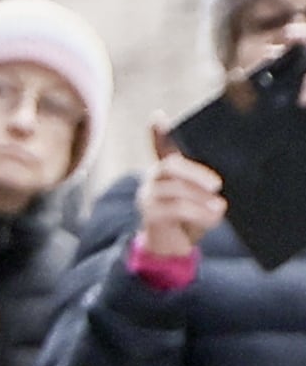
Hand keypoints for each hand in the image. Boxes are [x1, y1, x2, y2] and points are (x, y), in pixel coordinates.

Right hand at [144, 123, 233, 261]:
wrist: (171, 249)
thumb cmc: (189, 219)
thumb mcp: (200, 199)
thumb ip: (204, 185)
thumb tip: (218, 184)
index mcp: (166, 172)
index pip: (160, 148)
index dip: (158, 133)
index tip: (158, 116)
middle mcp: (152, 180)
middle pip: (169, 166)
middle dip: (195, 174)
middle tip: (217, 185)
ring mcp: (148, 197)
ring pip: (174, 189)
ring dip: (200, 198)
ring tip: (218, 208)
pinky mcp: (150, 215)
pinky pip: (174, 209)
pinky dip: (197, 213)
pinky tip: (211, 218)